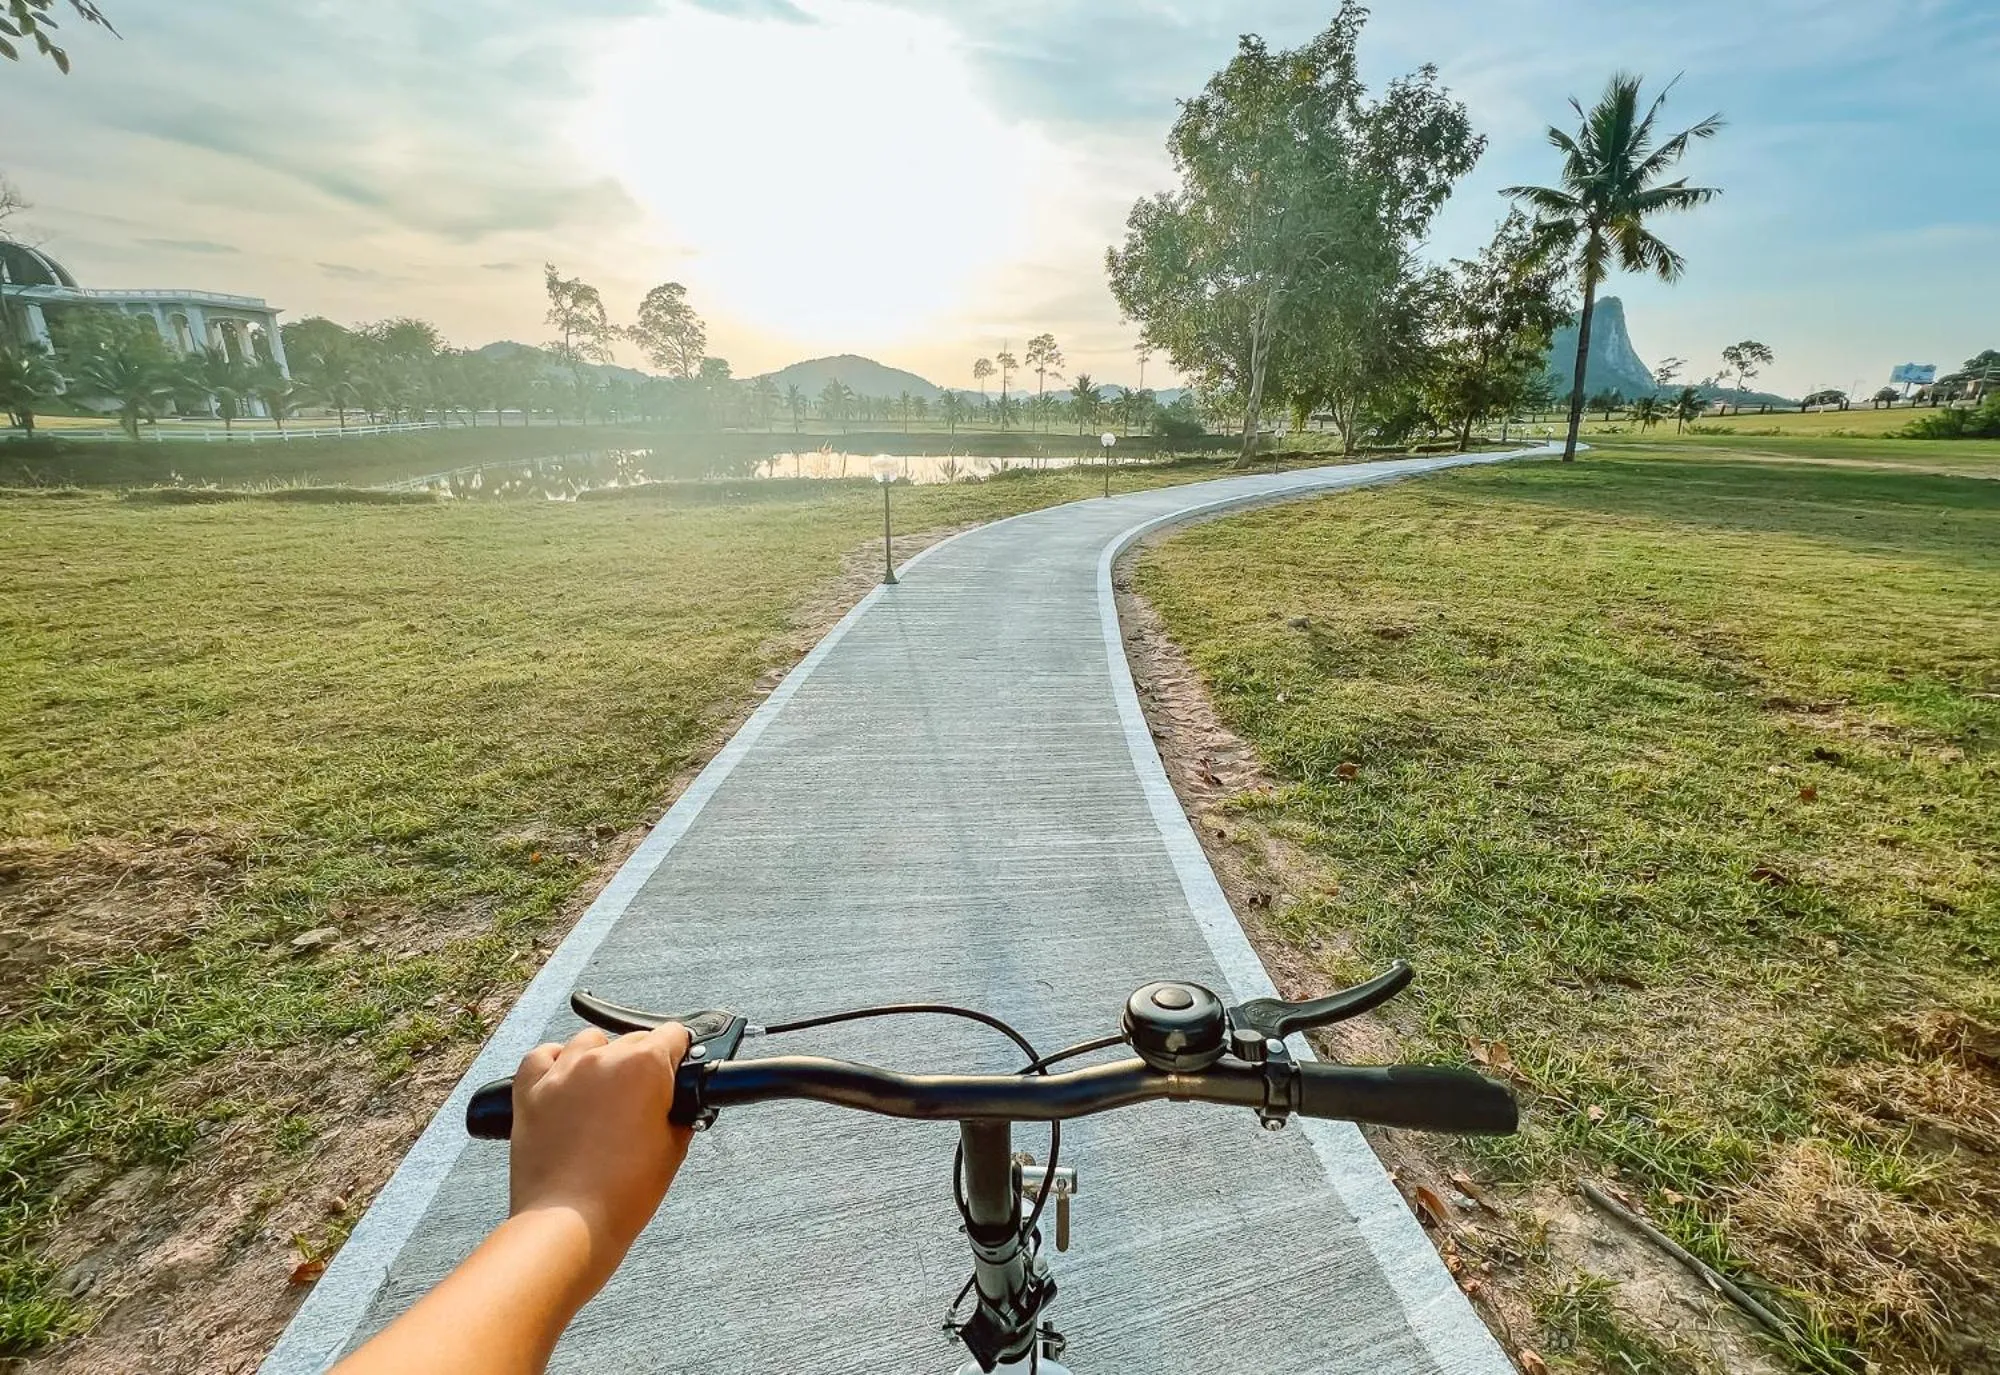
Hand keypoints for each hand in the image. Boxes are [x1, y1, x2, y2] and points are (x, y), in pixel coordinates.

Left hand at [509, 1022, 693, 1284]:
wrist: (570, 1223)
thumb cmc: (625, 1192)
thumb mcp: (673, 1149)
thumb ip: (678, 1114)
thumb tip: (676, 1103)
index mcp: (645, 1066)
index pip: (673, 1035)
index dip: (680, 1054)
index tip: (677, 1070)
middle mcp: (603, 1058)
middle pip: (632, 1039)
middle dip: (642, 1063)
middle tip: (643, 1101)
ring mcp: (562, 1072)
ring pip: (587, 1042)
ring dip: (600, 1059)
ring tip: (603, 1092)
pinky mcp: (530, 1091)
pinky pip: (541, 1057)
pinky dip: (554, 1062)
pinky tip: (564, 1081)